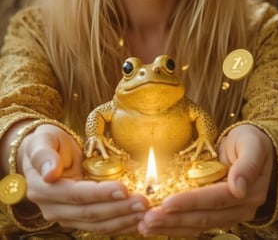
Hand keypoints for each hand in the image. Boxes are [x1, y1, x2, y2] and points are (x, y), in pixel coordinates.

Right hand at [18, 124, 148, 233]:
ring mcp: (66, 216)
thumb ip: (43, 155)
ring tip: (146, 211)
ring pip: (98, 224)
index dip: (101, 194)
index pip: (77, 195)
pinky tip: (139, 220)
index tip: (124, 189)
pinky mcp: (78, 218)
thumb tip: (49, 173)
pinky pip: (102, 225)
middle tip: (144, 202)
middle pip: (90, 213)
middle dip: (119, 209)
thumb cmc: (45, 142)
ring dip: (124, 219)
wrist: (43, 153)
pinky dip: (121, 224)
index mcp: (44, 190)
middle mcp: (53, 208)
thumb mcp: (42, 141)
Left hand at [138, 124, 274, 236]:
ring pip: (197, 224)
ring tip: (146, 226)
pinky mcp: (219, 212)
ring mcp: (229, 213)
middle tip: (147, 219)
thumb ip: (247, 165)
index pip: (214, 199)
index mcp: (248, 193)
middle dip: (173, 219)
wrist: (256, 147)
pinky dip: (177, 224)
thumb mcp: (252, 145)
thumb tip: (238, 188)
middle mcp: (239, 208)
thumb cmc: (252, 141)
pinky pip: (197, 222)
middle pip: (203, 217)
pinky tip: (158, 225)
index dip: (189, 202)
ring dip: (171, 226)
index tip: (166, 203)